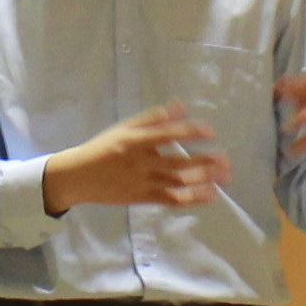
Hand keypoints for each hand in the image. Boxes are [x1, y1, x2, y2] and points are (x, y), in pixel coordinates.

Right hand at [43, 105, 226, 212]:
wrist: (79, 177)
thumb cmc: (104, 149)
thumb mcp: (124, 128)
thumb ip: (153, 118)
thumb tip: (180, 106)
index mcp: (135, 141)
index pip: (166, 135)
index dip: (189, 132)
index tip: (210, 131)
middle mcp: (141, 162)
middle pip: (178, 162)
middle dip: (204, 161)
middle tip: (226, 160)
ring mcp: (143, 182)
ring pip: (178, 182)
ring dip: (203, 180)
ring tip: (225, 177)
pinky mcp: (144, 198)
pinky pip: (171, 199)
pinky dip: (192, 198)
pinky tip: (210, 194)